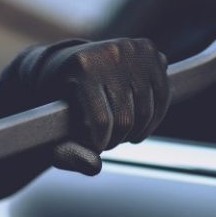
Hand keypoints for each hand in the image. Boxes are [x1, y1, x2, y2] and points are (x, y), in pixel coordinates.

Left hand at [26, 38, 169, 174]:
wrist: (65, 62)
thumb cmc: (57, 99)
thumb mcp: (52, 126)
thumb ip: (67, 152)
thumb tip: (94, 167)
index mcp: (81, 67)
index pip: (102, 121)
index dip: (100, 143)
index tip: (95, 147)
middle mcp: (108, 52)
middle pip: (125, 118)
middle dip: (117, 138)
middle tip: (107, 140)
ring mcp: (131, 48)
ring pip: (146, 111)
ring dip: (136, 130)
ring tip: (120, 131)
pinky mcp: (148, 50)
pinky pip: (163, 96)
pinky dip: (154, 116)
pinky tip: (138, 121)